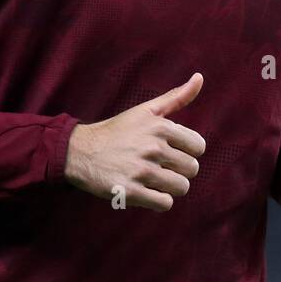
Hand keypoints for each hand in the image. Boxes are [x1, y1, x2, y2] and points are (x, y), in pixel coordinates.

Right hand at [65, 73, 205, 210]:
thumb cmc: (117, 131)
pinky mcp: (130, 192)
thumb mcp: (146, 110)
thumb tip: (200, 77)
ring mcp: (141, 171)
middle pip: (192, 169)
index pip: (198, 147)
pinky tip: (146, 191)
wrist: (80, 152)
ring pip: (181, 187)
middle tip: (160, 167)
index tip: (170, 151)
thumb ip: (176, 97)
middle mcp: (152, 148)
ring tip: (153, 180)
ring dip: (170, 187)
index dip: (186, 151)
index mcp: (160, 127)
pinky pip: (164, 204)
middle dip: (179, 170)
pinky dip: (159, 201)